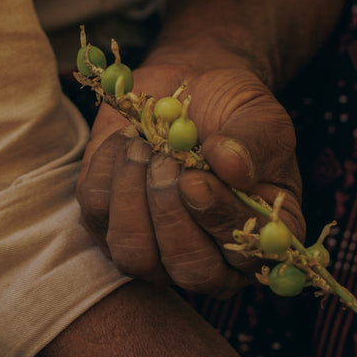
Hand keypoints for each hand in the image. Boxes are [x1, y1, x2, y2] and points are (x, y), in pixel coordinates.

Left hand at [76, 49, 303, 295]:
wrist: (191, 86)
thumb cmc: (235, 108)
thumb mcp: (260, 116)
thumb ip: (254, 143)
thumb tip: (232, 167)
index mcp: (258, 238)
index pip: (245, 256)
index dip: (218, 221)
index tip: (196, 178)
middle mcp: (210, 257)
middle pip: (186, 271)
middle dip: (169, 213)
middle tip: (166, 159)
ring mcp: (155, 249)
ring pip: (133, 255)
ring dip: (132, 196)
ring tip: (144, 146)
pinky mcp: (108, 224)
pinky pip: (96, 214)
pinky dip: (107, 169)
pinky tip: (129, 139)